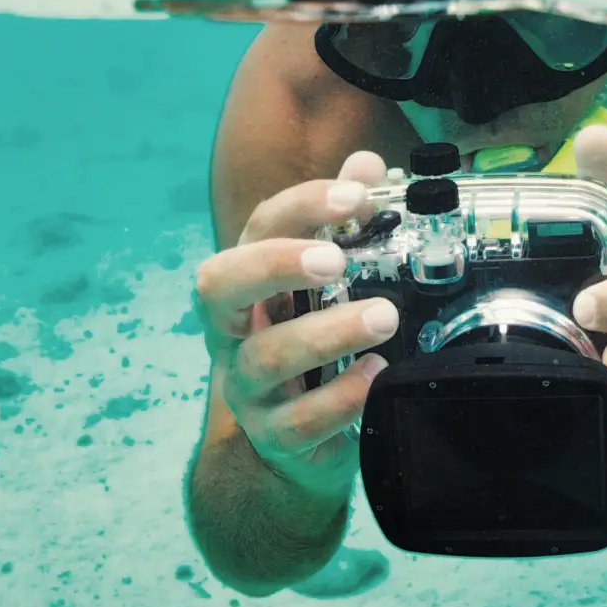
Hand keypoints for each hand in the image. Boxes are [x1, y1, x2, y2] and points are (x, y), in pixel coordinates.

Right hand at [193, 152, 397, 506]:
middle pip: (221, 284)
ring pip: (267, 356)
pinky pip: (298, 421)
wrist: (301, 442)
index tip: (356, 194)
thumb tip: (367, 164)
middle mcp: (235, 329)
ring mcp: (246, 386)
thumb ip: (343, 221)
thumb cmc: (313, 344)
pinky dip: (340, 397)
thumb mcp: (324, 284)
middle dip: (277, 264)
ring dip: (329, 332)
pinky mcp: (273, 436)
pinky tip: (376, 376)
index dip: (303, 205)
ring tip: (384, 317)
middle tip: (336, 259)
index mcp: (249, 281)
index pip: (259, 227)